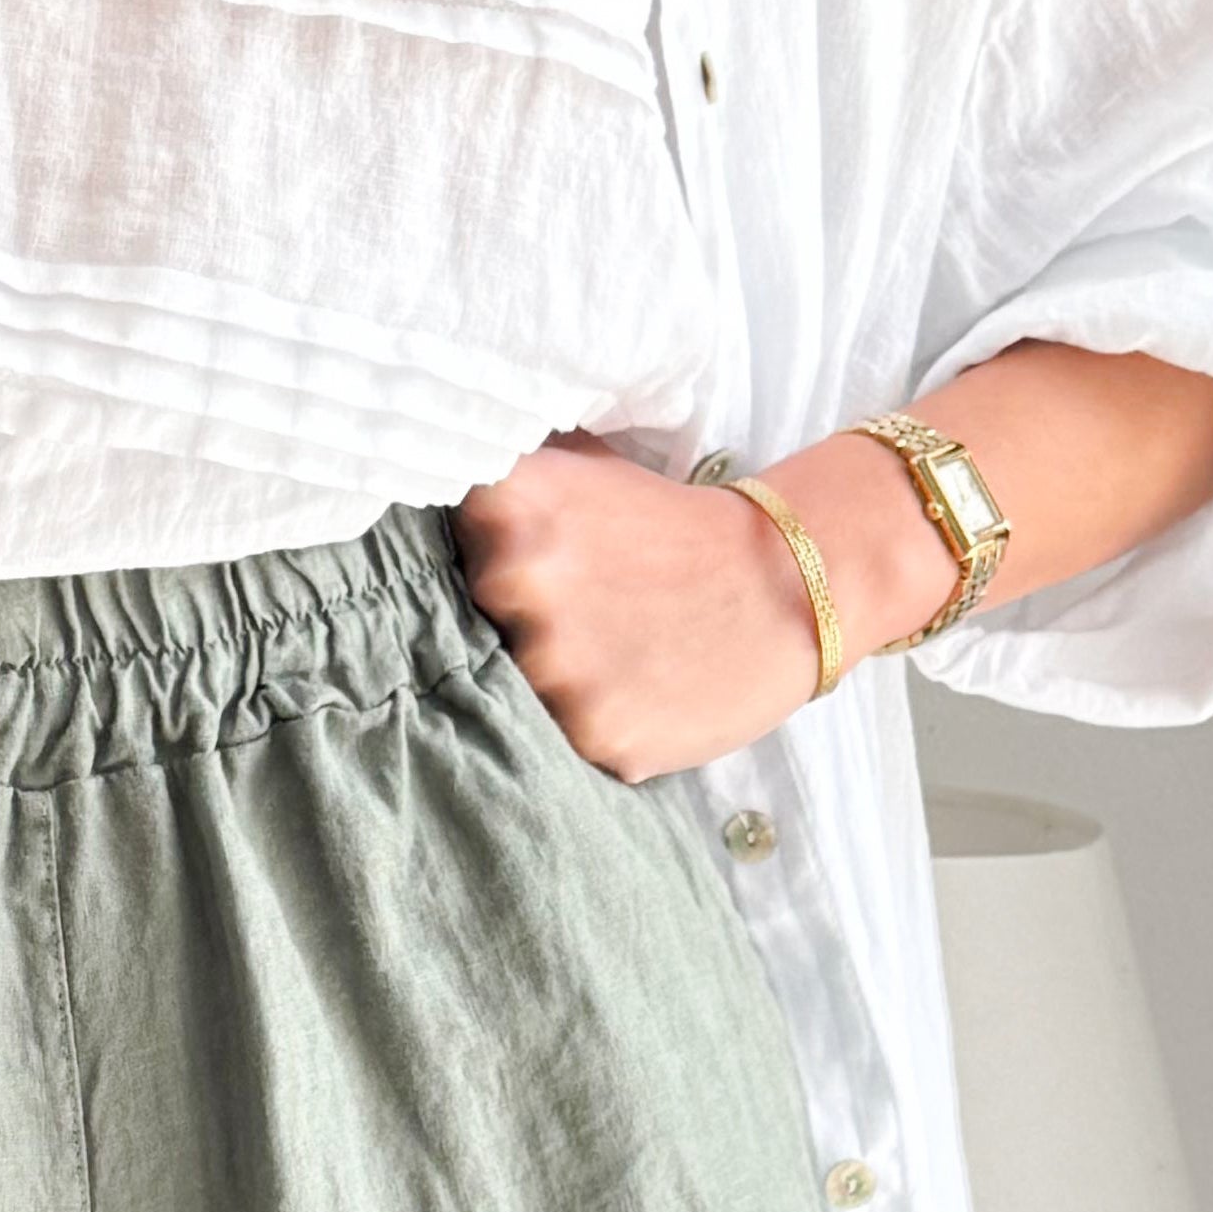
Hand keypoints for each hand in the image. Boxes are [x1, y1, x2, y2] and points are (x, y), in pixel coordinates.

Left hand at [453, 436, 876, 780]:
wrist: (787, 583)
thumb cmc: (676, 530)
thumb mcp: (586, 471)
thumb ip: (509, 484)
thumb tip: (425, 473)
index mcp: (507, 506)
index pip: (429, 548)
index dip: (467, 566)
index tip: (505, 569)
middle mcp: (516, 581)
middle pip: (460, 627)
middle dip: (506, 627)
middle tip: (576, 616)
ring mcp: (552, 664)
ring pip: (508, 691)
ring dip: (549, 682)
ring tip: (609, 655)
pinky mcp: (593, 732)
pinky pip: (562, 740)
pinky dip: (591, 724)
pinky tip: (634, 692)